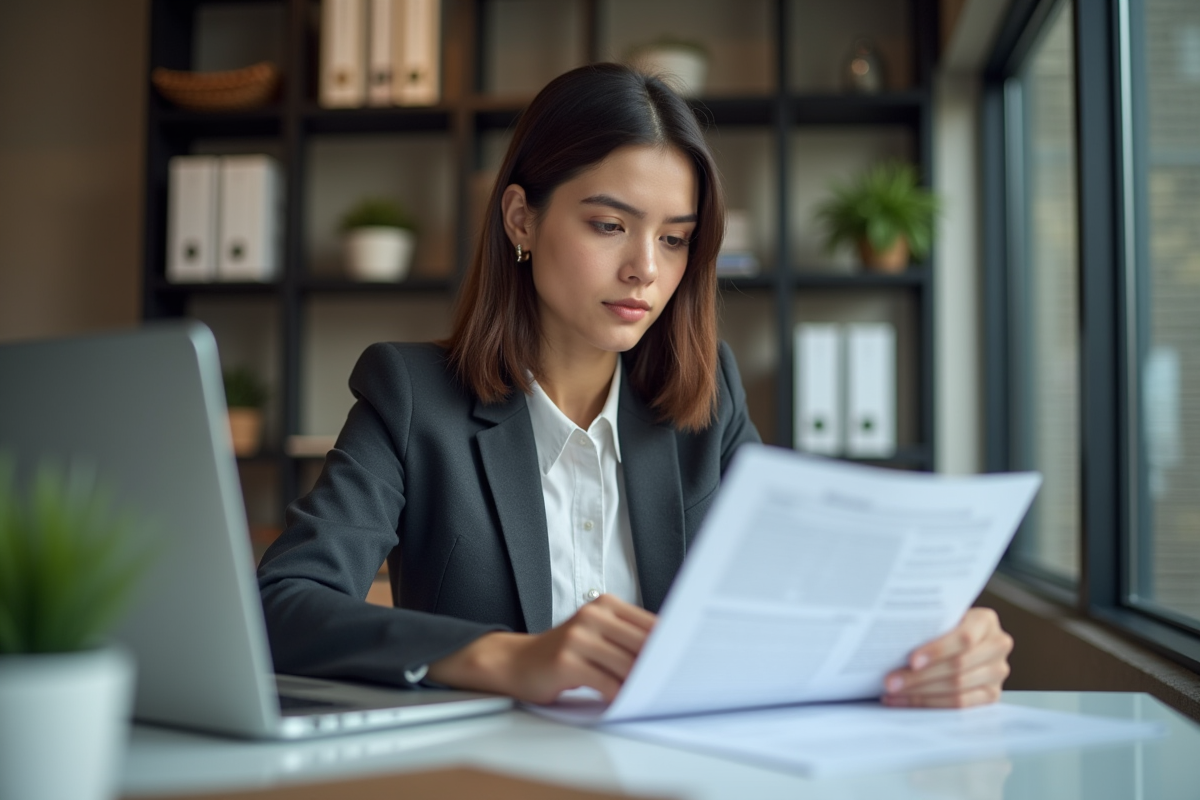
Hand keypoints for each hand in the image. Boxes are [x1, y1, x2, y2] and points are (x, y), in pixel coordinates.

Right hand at [427, 594, 655, 704]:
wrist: (517, 662)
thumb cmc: (565, 652)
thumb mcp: (596, 634)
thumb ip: (627, 638)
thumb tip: (668, 656)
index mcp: (604, 605)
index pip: (650, 623)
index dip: (671, 644)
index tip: (689, 659)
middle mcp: (592, 615)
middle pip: (642, 643)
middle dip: (660, 666)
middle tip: (677, 682)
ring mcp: (578, 637)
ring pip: (626, 665)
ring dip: (641, 684)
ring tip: (652, 696)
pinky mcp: (566, 661)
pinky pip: (605, 683)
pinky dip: (619, 696)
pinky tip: (624, 702)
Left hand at [882, 607, 1012, 707]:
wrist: (965, 639)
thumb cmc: (945, 627)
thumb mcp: (941, 619)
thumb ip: (928, 628)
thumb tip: (894, 643)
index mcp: (986, 621)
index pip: (964, 638)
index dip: (937, 651)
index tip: (912, 660)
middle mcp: (998, 646)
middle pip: (958, 666)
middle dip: (920, 676)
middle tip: (891, 682)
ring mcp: (998, 672)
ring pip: (957, 688)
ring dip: (921, 693)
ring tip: (894, 693)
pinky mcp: (992, 694)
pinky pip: (960, 704)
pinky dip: (930, 704)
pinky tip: (907, 701)